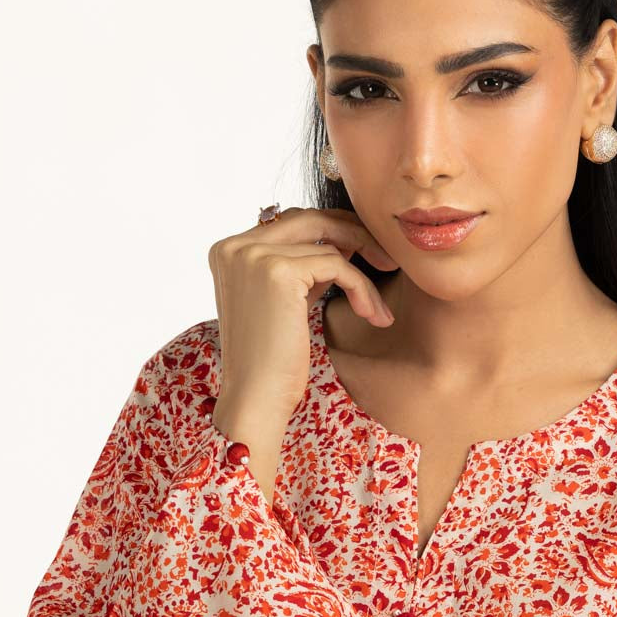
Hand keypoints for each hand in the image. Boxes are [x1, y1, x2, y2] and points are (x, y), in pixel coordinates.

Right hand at [207, 205, 399, 428]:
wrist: (257, 398)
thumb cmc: (273, 361)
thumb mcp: (287, 301)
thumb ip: (303, 268)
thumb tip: (342, 241)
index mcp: (229, 249)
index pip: (292, 222)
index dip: (334, 233)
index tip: (368, 253)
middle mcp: (234, 245)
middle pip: (310, 218)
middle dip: (355, 234)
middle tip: (387, 260)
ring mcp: (253, 255)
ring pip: (329, 245)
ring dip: (363, 277)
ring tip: (377, 309)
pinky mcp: (278, 270)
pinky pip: (337, 265)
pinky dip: (361, 288)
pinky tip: (372, 314)